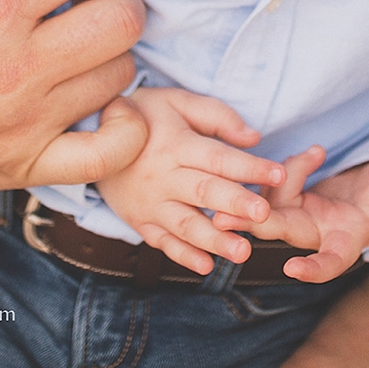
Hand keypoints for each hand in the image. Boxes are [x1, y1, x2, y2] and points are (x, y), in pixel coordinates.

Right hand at [0, 0, 147, 258]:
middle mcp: (17, 66)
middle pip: (123, 18)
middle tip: (89, 2)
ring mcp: (26, 122)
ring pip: (121, 73)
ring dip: (108, 54)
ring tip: (79, 50)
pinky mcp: (24, 166)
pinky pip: (110, 152)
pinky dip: (123, 126)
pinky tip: (105, 105)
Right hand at [95, 88, 286, 275]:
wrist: (88, 135)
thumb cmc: (144, 115)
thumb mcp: (176, 101)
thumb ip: (216, 116)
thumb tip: (253, 137)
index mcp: (176, 144)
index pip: (218, 157)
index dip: (249, 165)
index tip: (280, 172)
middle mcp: (162, 176)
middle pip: (203, 192)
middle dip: (235, 204)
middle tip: (264, 215)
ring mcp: (149, 202)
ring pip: (185, 224)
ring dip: (214, 240)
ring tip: (243, 252)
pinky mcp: (139, 220)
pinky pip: (162, 242)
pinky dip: (183, 256)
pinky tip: (206, 266)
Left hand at [214, 140, 368, 282]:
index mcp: (351, 238)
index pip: (332, 260)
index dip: (313, 267)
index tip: (292, 269)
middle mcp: (322, 233)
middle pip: (285, 231)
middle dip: (255, 223)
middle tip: (223, 217)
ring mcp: (305, 217)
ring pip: (275, 203)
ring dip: (281, 178)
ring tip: (316, 154)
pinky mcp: (295, 200)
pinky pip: (276, 187)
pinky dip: (287, 168)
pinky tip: (314, 153)